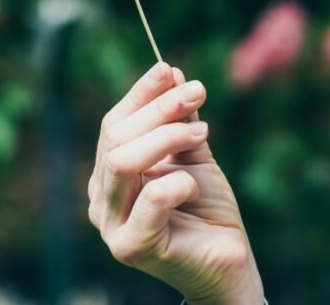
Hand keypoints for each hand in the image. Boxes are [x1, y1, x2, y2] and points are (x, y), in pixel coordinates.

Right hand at [88, 62, 263, 304]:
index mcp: (109, 173)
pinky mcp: (132, 247)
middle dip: (160, 109)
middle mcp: (101, 198)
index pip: (113, 123)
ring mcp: (111, 225)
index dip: (141, 93)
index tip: (170, 70)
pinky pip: (151, 197)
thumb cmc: (206, 206)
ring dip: (167, 136)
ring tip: (202, 132)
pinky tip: (194, 183)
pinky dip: (177, 180)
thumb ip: (178, 118)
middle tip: (198, 94)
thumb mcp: (192, 152)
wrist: (228, 259)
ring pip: (123, 161)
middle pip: (116, 137)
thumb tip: (169, 72)